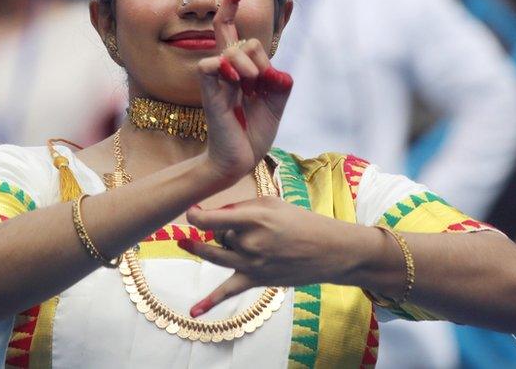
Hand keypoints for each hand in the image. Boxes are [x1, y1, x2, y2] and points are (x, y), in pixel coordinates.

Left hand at [177, 198, 364, 315]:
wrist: (331, 250)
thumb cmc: (302, 221)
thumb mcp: (272, 203)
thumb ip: (241, 207)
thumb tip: (218, 215)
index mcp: (254, 219)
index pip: (212, 219)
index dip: (196, 215)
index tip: (192, 211)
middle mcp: (250, 242)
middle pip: (218, 235)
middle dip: (221, 228)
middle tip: (233, 223)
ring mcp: (252, 264)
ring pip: (216, 255)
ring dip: (200, 249)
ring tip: (183, 242)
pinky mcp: (256, 280)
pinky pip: (228, 291)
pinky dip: (210, 302)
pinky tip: (193, 312)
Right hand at [197, 0, 292, 179]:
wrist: (238, 160)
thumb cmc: (253, 132)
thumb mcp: (276, 102)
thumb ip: (279, 82)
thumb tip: (276, 70)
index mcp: (239, 67)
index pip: (231, 27)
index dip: (234, 2)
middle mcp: (224, 68)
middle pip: (233, 32)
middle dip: (256, 52)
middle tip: (263, 81)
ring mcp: (215, 78)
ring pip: (233, 49)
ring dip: (252, 65)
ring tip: (254, 88)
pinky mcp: (208, 91)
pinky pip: (211, 65)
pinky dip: (229, 70)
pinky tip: (238, 84)